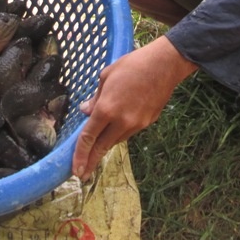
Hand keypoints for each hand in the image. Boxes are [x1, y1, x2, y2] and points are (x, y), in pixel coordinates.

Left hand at [72, 36, 196, 179]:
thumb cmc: (132, 65)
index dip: (80, 154)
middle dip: (91, 161)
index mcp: (106, 108)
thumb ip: (95, 98)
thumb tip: (85, 111)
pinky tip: (116, 127)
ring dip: (105, 143)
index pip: (88, 137)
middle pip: (102, 146)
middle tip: (82, 174)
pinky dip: (119, 133)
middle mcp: (121, 121)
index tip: (75, 169)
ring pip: (116, 140)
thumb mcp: (106, 76)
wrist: (164, 65)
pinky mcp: (148, 123)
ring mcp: (136, 124)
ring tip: (97, 147)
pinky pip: (128, 132)